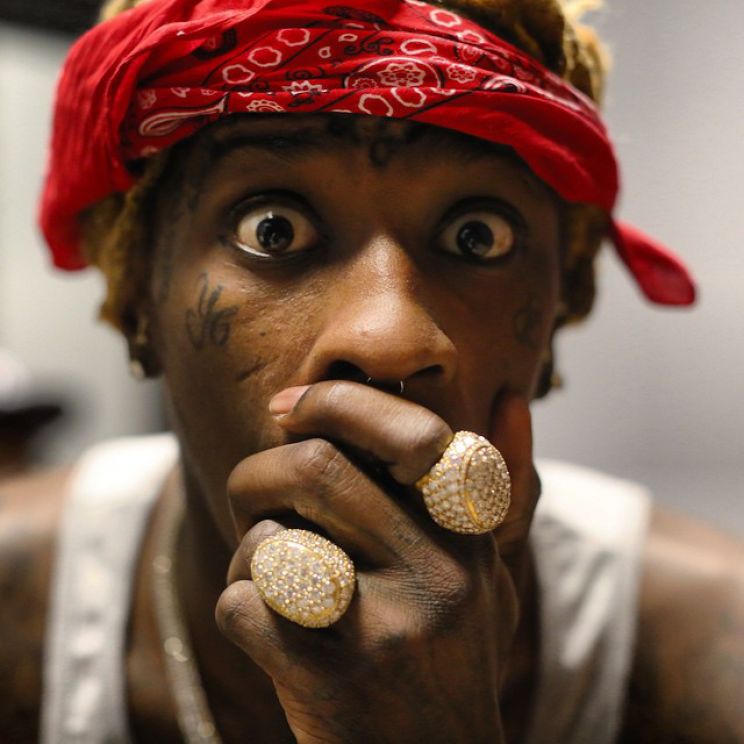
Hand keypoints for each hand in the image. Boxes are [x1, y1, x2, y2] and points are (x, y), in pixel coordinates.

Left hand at [215, 382, 537, 743]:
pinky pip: (243, 605)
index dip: (332, 401)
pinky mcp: (330, 685)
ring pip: (270, 540)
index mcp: (470, 534)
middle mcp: (438, 574)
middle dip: (259, 472)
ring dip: (248, 546)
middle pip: (316, 469)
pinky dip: (237, 603)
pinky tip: (265, 626)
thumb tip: (516, 399)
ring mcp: (385, 632)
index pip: (406, 428)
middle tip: (254, 492)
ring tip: (266, 567)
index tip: (287, 409)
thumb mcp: (489, 573)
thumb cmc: (451, 655)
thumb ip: (501, 487)